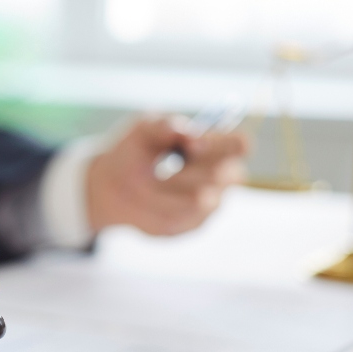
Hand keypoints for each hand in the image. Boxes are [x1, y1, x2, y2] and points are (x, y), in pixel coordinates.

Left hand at [87, 116, 248, 235]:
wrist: (113, 185)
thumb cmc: (136, 151)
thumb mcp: (142, 130)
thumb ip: (164, 125)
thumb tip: (188, 132)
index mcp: (217, 146)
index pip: (238, 145)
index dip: (224, 145)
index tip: (194, 145)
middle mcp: (222, 176)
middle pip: (230, 175)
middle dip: (199, 171)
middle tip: (170, 169)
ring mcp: (211, 204)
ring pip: (201, 200)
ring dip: (171, 191)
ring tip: (150, 183)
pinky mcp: (193, 225)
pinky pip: (182, 219)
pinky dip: (158, 210)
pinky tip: (146, 202)